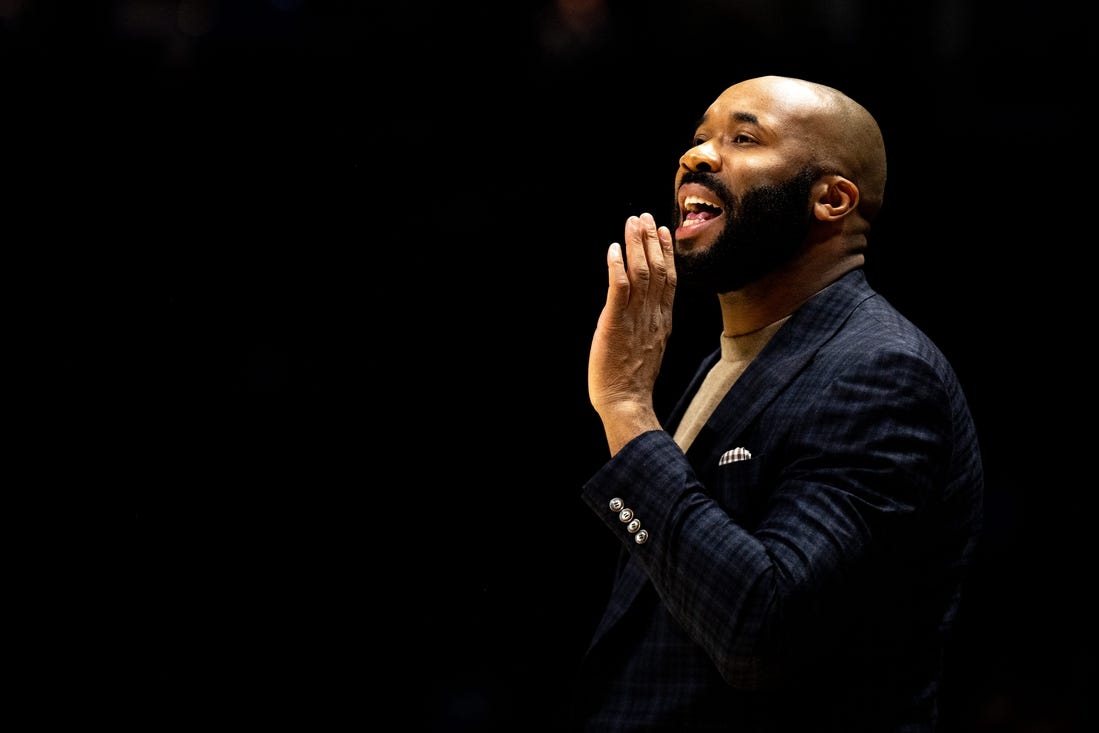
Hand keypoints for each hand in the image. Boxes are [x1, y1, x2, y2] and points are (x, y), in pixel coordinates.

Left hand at [588, 213, 675, 453]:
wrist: (626, 401)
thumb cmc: (632, 380)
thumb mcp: (649, 346)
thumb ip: (649, 323)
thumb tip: (645, 309)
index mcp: (662, 321)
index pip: (669, 279)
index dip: (666, 253)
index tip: (662, 231)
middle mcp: (653, 315)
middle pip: (658, 269)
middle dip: (650, 240)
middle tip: (643, 217)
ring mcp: (636, 318)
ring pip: (642, 273)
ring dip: (636, 245)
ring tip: (631, 223)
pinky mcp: (616, 323)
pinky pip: (620, 289)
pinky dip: (617, 267)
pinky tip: (613, 250)